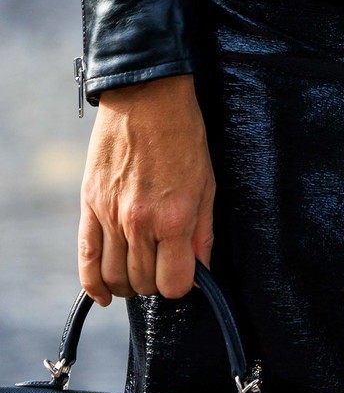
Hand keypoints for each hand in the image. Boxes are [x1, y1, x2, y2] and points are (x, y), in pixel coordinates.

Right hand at [79, 75, 215, 304]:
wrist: (146, 98)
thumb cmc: (184, 136)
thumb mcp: (208, 183)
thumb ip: (203, 233)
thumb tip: (200, 271)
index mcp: (174, 218)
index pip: (173, 283)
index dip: (181, 285)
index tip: (184, 275)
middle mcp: (139, 223)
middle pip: (143, 283)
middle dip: (156, 281)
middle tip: (164, 265)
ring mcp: (110, 216)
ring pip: (114, 277)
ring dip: (129, 284)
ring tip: (141, 272)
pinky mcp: (89, 206)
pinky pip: (86, 259)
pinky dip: (93, 284)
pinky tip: (104, 294)